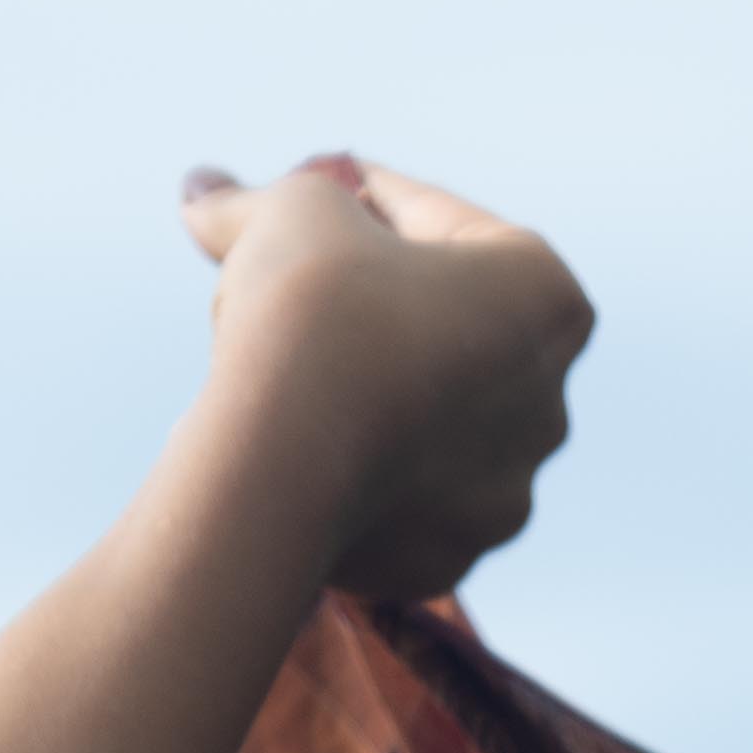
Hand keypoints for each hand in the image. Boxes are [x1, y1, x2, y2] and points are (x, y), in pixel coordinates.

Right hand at [176, 156, 592, 602]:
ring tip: (294, 370)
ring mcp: (508, 495)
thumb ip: (254, 198)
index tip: (319, 195)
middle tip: (300, 282)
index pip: (445, 222)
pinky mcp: (452, 560)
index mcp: (548, 300)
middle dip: (377, 300)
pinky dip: (359, 469)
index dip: (368, 197)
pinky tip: (304, 447)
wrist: (287, 468)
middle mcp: (550, 404)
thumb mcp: (287, 212)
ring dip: (373, 388)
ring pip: (427, 420)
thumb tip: (202, 191)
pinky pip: (400, 497)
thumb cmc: (313, 313)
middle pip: (447, 329)